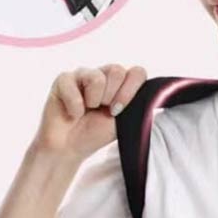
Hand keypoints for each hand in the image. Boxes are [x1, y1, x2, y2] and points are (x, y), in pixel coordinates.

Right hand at [32, 64, 146, 161]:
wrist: (70, 148)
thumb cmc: (97, 133)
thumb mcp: (125, 121)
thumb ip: (139, 105)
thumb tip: (154, 96)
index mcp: (121, 83)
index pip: (137, 72)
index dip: (130, 91)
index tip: (119, 110)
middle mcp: (104, 74)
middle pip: (117, 70)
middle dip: (111, 96)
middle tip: (101, 110)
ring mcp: (83, 74)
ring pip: (96, 77)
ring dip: (93, 100)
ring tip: (87, 110)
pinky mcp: (63, 79)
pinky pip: (73, 84)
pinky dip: (75, 106)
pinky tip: (73, 113)